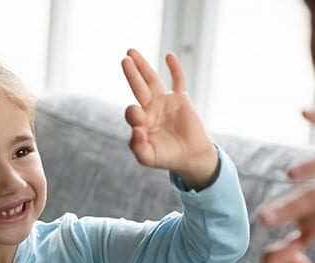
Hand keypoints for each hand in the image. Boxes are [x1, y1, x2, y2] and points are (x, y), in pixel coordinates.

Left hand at [122, 49, 216, 190]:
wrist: (190, 157)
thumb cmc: (167, 158)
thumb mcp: (147, 157)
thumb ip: (137, 146)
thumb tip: (136, 128)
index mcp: (140, 121)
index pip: (132, 111)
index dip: (134, 115)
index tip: (140, 127)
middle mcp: (150, 109)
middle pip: (138, 87)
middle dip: (131, 74)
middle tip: (124, 60)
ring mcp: (165, 102)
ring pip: (152, 80)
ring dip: (142, 66)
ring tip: (131, 52)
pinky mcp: (181, 99)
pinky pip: (178, 80)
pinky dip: (175, 68)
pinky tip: (169, 56)